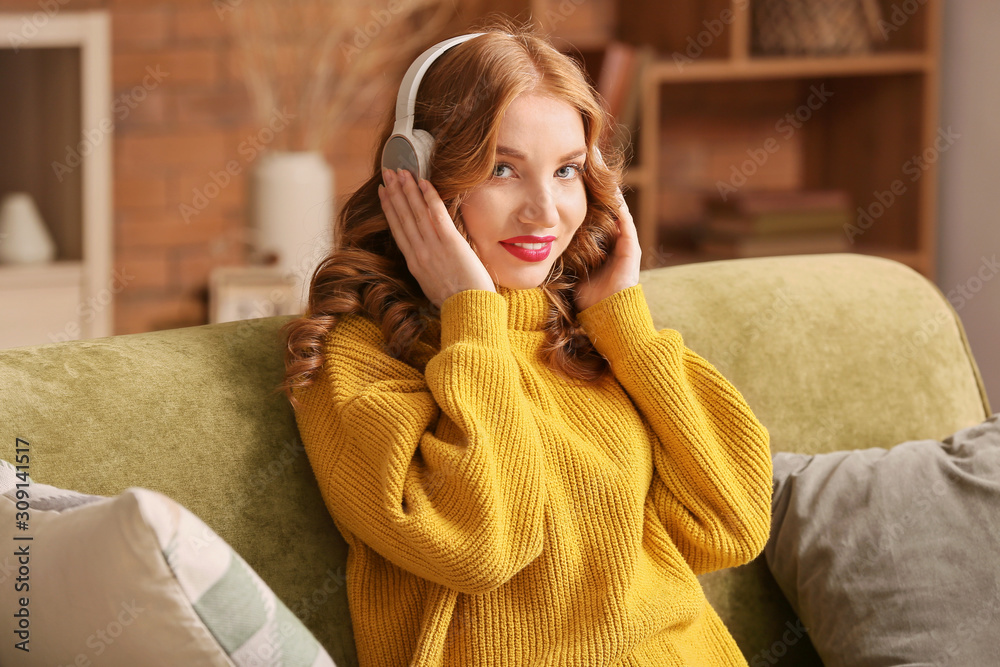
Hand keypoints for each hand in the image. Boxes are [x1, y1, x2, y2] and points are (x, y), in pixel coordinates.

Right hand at [379, 168, 495, 308]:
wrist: (468, 310)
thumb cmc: (457, 301)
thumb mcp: (433, 286)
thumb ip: (428, 268)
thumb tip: (428, 258)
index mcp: (414, 263)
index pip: (398, 229)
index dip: (389, 208)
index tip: (382, 192)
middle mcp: (419, 252)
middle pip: (403, 216)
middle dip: (394, 192)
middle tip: (387, 172)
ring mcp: (433, 246)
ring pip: (416, 212)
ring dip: (407, 189)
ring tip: (400, 171)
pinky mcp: (449, 242)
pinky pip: (436, 214)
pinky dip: (428, 196)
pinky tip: (423, 182)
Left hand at [574, 187, 640, 311]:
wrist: (606, 314)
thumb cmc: (587, 300)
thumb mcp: (571, 274)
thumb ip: (562, 262)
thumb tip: (537, 254)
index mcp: (603, 251)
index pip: (596, 224)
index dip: (587, 208)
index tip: (575, 192)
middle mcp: (616, 247)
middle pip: (608, 217)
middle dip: (600, 200)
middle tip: (590, 180)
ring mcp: (626, 248)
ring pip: (619, 217)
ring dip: (613, 200)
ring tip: (604, 182)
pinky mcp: (631, 250)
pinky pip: (627, 225)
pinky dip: (621, 211)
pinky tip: (614, 197)